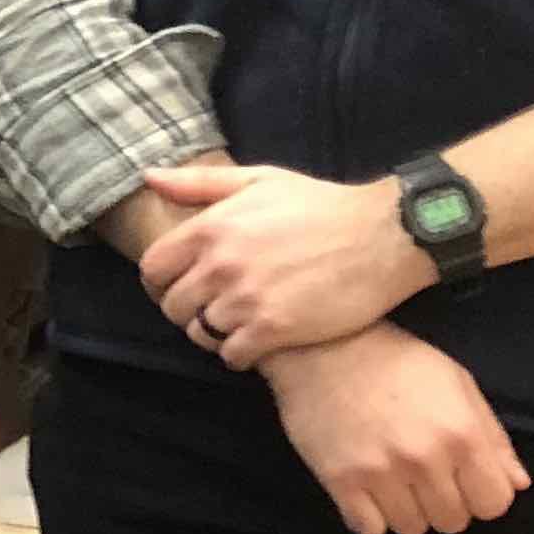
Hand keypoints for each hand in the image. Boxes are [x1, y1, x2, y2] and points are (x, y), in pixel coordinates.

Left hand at [136, 162, 429, 367]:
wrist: (384, 236)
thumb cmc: (322, 206)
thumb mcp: (259, 180)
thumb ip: (199, 183)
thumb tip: (150, 177)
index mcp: (211, 228)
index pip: (153, 268)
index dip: (159, 282)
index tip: (177, 286)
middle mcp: (221, 265)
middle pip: (172, 306)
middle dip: (186, 309)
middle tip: (209, 307)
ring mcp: (246, 300)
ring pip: (199, 333)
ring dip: (211, 333)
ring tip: (233, 323)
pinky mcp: (274, 330)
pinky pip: (231, 356)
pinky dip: (237, 353)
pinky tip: (255, 341)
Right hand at [257, 325, 527, 533]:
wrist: (321, 345)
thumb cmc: (396, 360)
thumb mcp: (457, 383)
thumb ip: (493, 437)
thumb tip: (518, 484)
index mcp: (461, 433)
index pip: (494, 504)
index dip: (483, 494)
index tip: (464, 479)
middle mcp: (424, 458)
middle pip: (453, 521)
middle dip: (445, 503)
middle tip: (425, 476)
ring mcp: (380, 472)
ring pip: (412, 529)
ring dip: (407, 510)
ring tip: (394, 479)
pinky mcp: (340, 480)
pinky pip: (369, 528)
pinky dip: (370, 516)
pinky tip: (366, 488)